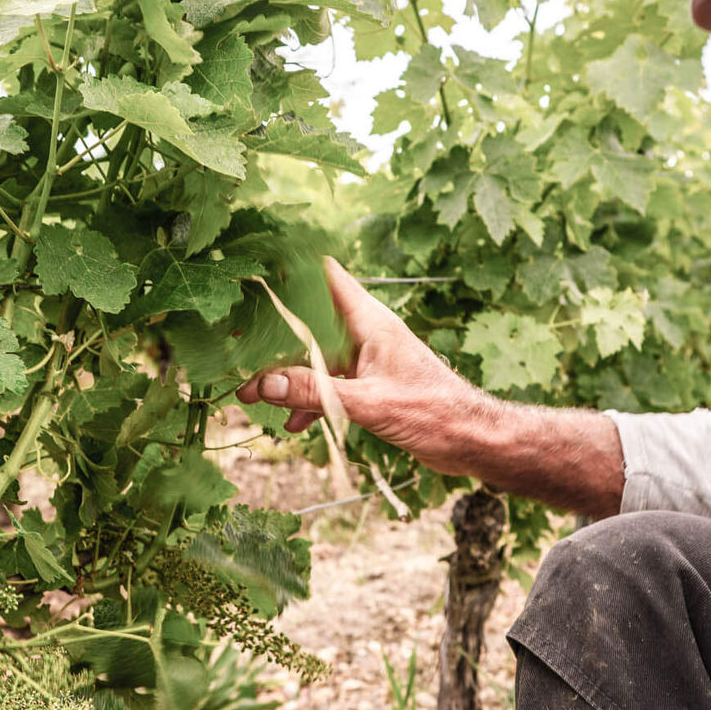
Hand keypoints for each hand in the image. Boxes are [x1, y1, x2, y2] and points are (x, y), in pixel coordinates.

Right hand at [238, 257, 483, 475]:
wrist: (472, 440)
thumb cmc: (435, 413)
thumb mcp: (369, 403)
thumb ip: (316, 393)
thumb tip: (265, 383)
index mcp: (371, 322)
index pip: (327, 277)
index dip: (293, 269)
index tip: (256, 272)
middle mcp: (367, 334)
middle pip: (311, 322)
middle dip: (274, 337)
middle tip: (238, 351)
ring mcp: (368, 360)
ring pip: (317, 358)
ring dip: (287, 376)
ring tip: (252, 397)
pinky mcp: (371, 386)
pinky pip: (331, 385)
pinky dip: (311, 400)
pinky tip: (294, 424)